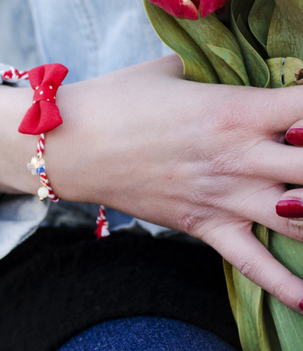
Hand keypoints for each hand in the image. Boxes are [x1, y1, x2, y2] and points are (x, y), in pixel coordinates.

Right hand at [0, 54, 302, 312]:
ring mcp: (223, 196)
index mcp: (234, 110)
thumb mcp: (166, 70)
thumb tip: (225, 64)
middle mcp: (239, 156)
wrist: (70, 142)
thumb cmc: (115, 100)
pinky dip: (287, 285)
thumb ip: (207, 67)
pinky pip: (254, 264)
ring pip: (301, 220)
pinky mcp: (203, 225)